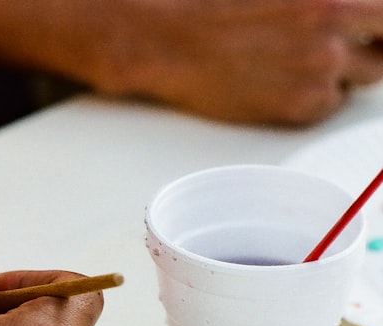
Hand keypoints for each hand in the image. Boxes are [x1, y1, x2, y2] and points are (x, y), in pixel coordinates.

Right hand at [98, 0, 382, 124]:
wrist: (171, 42)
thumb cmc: (214, 9)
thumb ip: (325, 3)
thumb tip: (348, 14)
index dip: (379, 27)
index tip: (372, 33)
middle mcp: (334, 36)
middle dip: (372, 52)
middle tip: (354, 52)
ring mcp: (319, 75)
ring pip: (358, 83)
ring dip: (341, 75)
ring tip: (298, 65)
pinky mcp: (299, 108)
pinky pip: (327, 107)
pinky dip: (313, 99)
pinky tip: (280, 83)